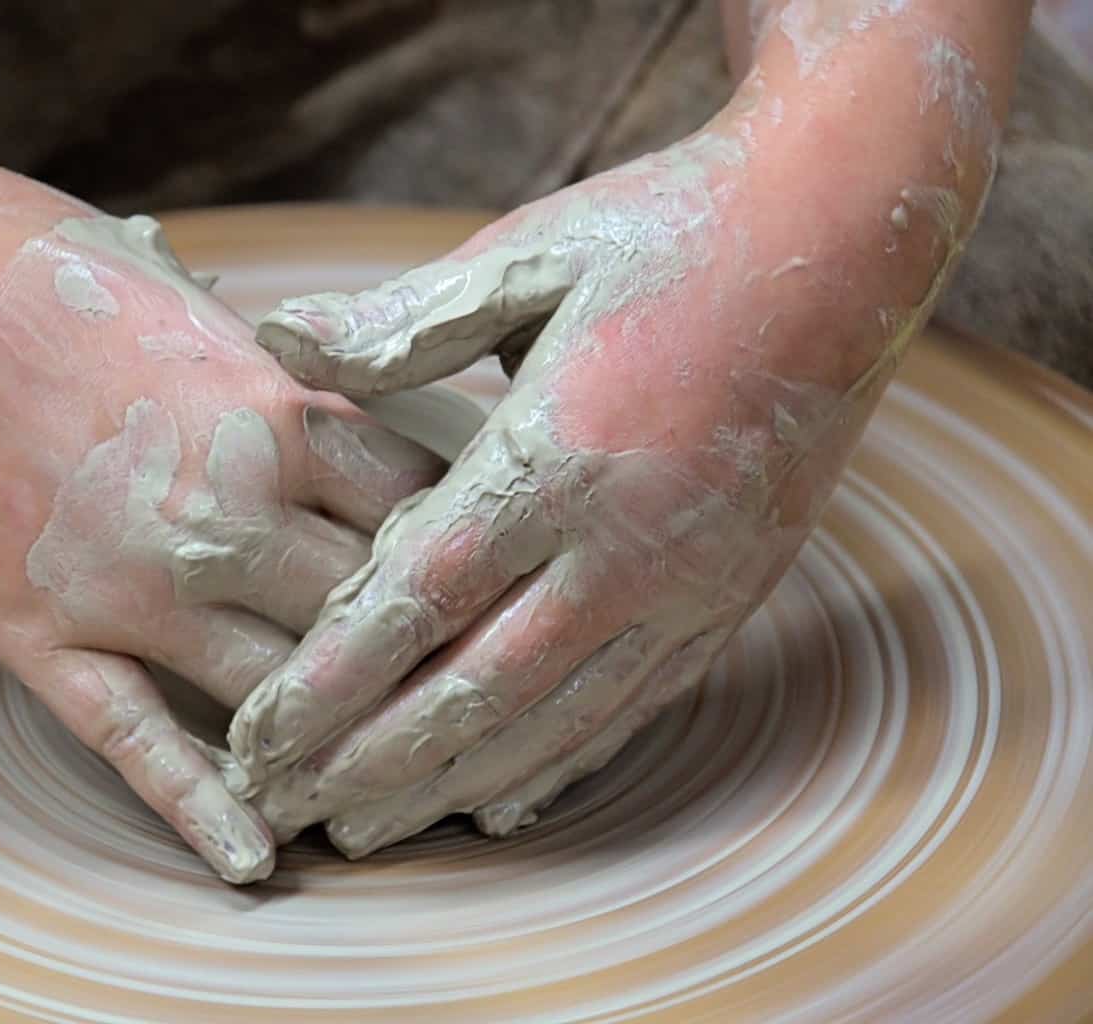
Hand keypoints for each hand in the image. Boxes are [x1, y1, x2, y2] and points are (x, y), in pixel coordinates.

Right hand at [0, 208, 441, 880]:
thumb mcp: (216, 319)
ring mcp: (137, 588)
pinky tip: (256, 858)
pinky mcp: (52, 638)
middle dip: (416, 663)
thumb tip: (378, 423)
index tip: (483, 597)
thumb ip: (303, 389)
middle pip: (364, 620)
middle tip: (459, 707)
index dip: (461, 567)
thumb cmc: (74, 290)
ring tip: (381, 788)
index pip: (419, 523)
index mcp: (280, 423)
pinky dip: (202, 807)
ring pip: (276, 695)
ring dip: (331, 742)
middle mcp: (225, 515)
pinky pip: (140, 743)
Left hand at [227, 41, 993, 855]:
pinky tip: (502, 804)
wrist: (847, 235)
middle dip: (369, 763)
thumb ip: (403, 321)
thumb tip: (280, 342)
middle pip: (473, 691)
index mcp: (555, 459)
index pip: (415, 603)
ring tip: (367, 830)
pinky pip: (632, 708)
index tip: (254, 741)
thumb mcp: (530, 256)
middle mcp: (625, 547)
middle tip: (283, 812)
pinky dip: (557, 763)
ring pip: (551, 721)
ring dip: (450, 785)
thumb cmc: (670, 234)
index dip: (327, 685)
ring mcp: (688, 584)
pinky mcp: (731, 596)